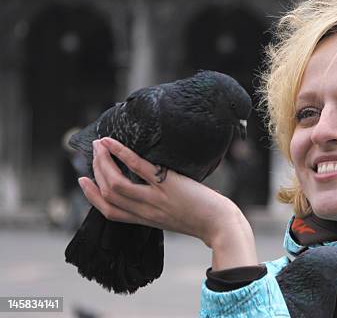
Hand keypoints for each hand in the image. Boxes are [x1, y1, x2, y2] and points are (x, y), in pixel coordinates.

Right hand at [78, 137, 257, 269]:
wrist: (221, 225)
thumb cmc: (203, 218)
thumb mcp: (174, 216)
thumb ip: (159, 205)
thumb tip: (155, 183)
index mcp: (145, 220)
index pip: (110, 212)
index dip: (92, 197)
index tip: (83, 181)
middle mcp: (145, 211)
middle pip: (108, 195)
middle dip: (96, 172)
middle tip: (93, 153)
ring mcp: (155, 199)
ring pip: (116, 183)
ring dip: (103, 162)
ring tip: (99, 145)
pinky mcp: (167, 185)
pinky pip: (138, 168)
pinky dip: (122, 155)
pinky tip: (113, 144)